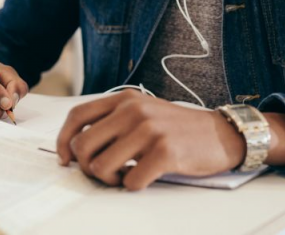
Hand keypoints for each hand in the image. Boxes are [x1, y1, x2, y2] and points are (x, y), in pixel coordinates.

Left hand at [55, 91, 246, 189]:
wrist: (221, 134)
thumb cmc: (179, 129)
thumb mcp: (144, 112)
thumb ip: (115, 121)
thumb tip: (78, 147)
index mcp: (125, 99)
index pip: (77, 116)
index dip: (63, 141)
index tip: (65, 159)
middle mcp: (134, 110)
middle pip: (83, 145)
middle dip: (87, 167)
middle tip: (103, 173)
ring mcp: (149, 130)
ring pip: (101, 166)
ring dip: (109, 179)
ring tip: (125, 175)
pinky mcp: (164, 152)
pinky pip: (130, 181)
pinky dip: (133, 186)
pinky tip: (144, 177)